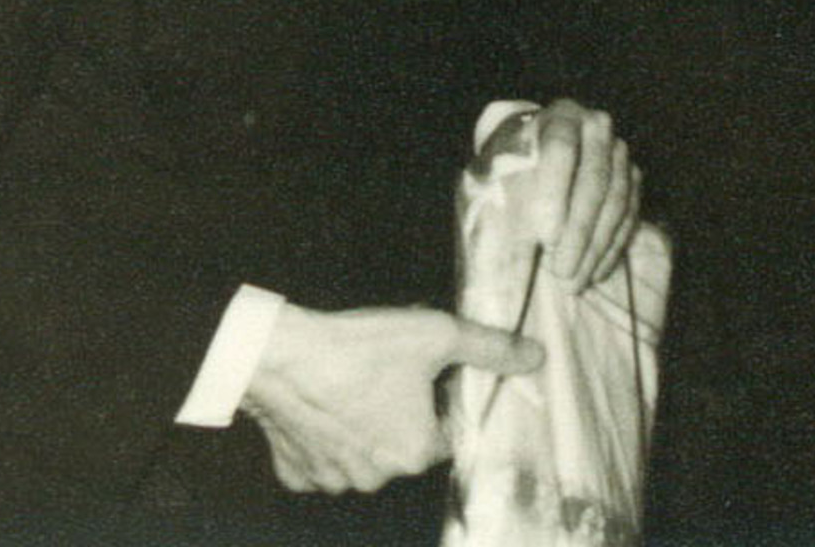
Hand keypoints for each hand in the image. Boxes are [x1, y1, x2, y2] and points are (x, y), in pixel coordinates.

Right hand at [240, 304, 540, 493]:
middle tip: (389, 372)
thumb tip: (536, 357)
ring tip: (357, 383)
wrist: (278, 355)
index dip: (442, 399)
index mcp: (417, 453)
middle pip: (406, 444)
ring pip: (363, 454)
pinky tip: (325, 405)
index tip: (425, 373)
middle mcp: (376, 478)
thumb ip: (492, 349)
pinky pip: (322, 459)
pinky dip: (326, 437)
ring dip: (365, 426)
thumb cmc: (361, 347)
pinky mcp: (295, 473)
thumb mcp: (439, 334)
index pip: (449, 431)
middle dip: (404, 412)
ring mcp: (332, 480)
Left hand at [482, 98, 640, 287]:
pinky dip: (612, 247)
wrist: (534, 157)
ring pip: (616, 200)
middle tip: (560, 273)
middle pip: (595, 178)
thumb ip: (501, 210)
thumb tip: (512, 257)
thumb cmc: (508, 173)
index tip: (544, 237)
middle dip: (579, 232)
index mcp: (559, 117)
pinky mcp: (633, 177)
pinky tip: (594, 273)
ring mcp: (619, 152)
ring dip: (596, 246)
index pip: (561, 148)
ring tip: (573, 282)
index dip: (553, 193)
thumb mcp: (494, 183)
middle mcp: (596, 127)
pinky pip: (629, 214)